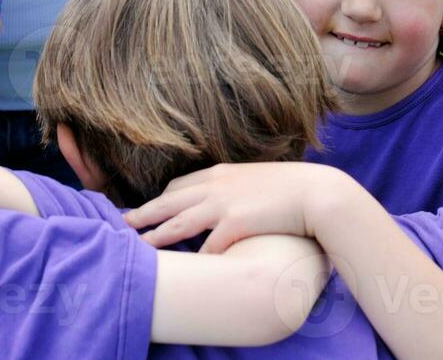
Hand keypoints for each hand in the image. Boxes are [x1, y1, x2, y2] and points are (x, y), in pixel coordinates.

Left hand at [123, 163, 345, 253]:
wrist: (318, 193)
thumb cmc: (292, 187)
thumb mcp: (256, 180)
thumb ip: (236, 188)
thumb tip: (227, 201)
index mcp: (220, 173)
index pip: (179, 185)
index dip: (160, 198)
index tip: (147, 207)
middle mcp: (216, 185)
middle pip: (169, 200)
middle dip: (144, 213)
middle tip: (124, 222)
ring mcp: (224, 204)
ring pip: (179, 222)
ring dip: (156, 235)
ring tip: (139, 246)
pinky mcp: (236, 223)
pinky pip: (209, 246)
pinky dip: (198, 257)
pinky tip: (190, 267)